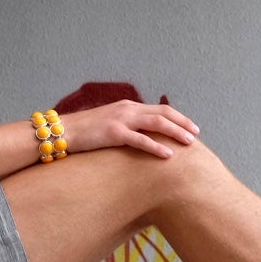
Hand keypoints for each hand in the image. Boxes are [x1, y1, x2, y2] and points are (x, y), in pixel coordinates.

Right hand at [60, 100, 200, 158]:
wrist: (63, 131)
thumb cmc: (86, 132)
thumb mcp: (110, 123)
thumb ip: (127, 126)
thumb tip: (142, 137)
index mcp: (128, 106)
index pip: (159, 109)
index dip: (178, 117)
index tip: (191, 127)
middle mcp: (128, 109)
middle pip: (163, 113)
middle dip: (183, 123)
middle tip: (197, 134)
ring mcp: (121, 119)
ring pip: (157, 123)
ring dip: (176, 132)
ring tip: (190, 142)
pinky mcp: (114, 133)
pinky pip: (140, 140)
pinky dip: (156, 147)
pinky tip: (168, 155)